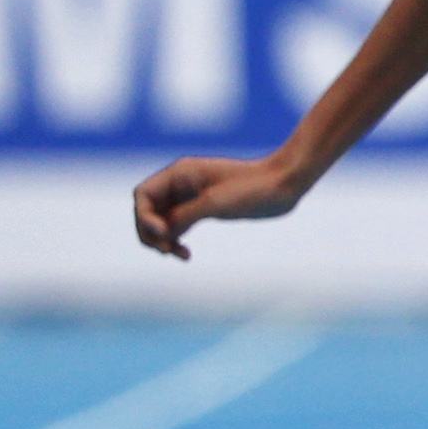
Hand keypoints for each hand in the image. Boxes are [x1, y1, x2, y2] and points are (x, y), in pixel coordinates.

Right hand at [131, 154, 302, 260]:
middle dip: (151, 232)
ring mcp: (191, 196)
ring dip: (163, 240)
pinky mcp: (204, 208)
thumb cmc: (254, 188)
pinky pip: (178, 225)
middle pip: (148, 210)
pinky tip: (185, 254)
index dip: (144, 217)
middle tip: (167, 251)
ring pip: (162, 221)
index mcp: (180, 173)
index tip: (163, 233)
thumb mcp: (215, 203)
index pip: (143, 195)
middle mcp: (181, 183)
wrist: (284, 185)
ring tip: (179, 255)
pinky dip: (176, 239)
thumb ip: (184, 216)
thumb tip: (162, 232)